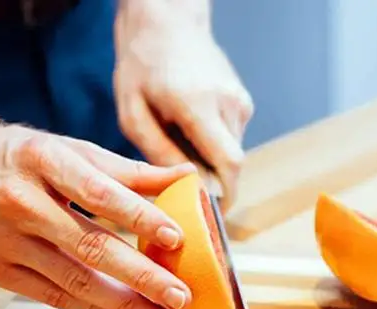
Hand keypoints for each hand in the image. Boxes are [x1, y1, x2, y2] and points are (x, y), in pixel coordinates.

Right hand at [0, 122, 198, 308]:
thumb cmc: (20, 157)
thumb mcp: (67, 149)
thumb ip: (126, 170)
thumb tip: (186, 178)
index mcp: (42, 160)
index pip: (98, 192)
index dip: (139, 216)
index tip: (177, 238)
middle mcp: (21, 202)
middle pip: (91, 246)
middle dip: (142, 276)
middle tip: (181, 296)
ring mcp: (6, 242)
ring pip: (74, 281)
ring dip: (124, 305)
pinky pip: (54, 297)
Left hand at [113, 0, 253, 208]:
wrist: (167, 20)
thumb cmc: (141, 66)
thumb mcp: (133, 114)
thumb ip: (159, 154)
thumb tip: (185, 189)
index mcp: (198, 103)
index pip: (228, 164)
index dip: (224, 197)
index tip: (209, 219)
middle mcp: (227, 102)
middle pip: (233, 166)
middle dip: (215, 189)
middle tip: (189, 203)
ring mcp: (240, 101)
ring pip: (233, 154)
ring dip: (211, 166)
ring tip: (181, 157)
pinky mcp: (243, 103)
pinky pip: (231, 140)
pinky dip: (213, 150)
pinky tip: (190, 138)